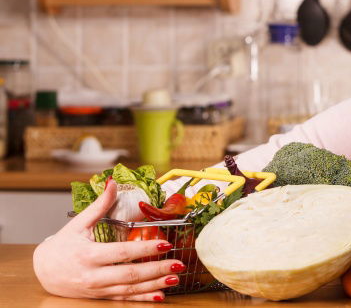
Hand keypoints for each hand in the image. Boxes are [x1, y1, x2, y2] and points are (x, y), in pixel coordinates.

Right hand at [33, 180, 183, 301]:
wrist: (43, 271)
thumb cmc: (63, 245)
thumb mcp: (79, 224)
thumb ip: (99, 205)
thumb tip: (113, 183)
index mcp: (88, 254)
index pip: (121, 252)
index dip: (144, 248)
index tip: (164, 243)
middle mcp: (93, 275)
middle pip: (129, 274)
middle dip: (156, 269)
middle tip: (178, 263)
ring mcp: (98, 288)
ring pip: (130, 288)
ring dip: (154, 284)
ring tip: (175, 277)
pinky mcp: (100, 296)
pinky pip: (124, 298)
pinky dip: (143, 298)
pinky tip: (160, 296)